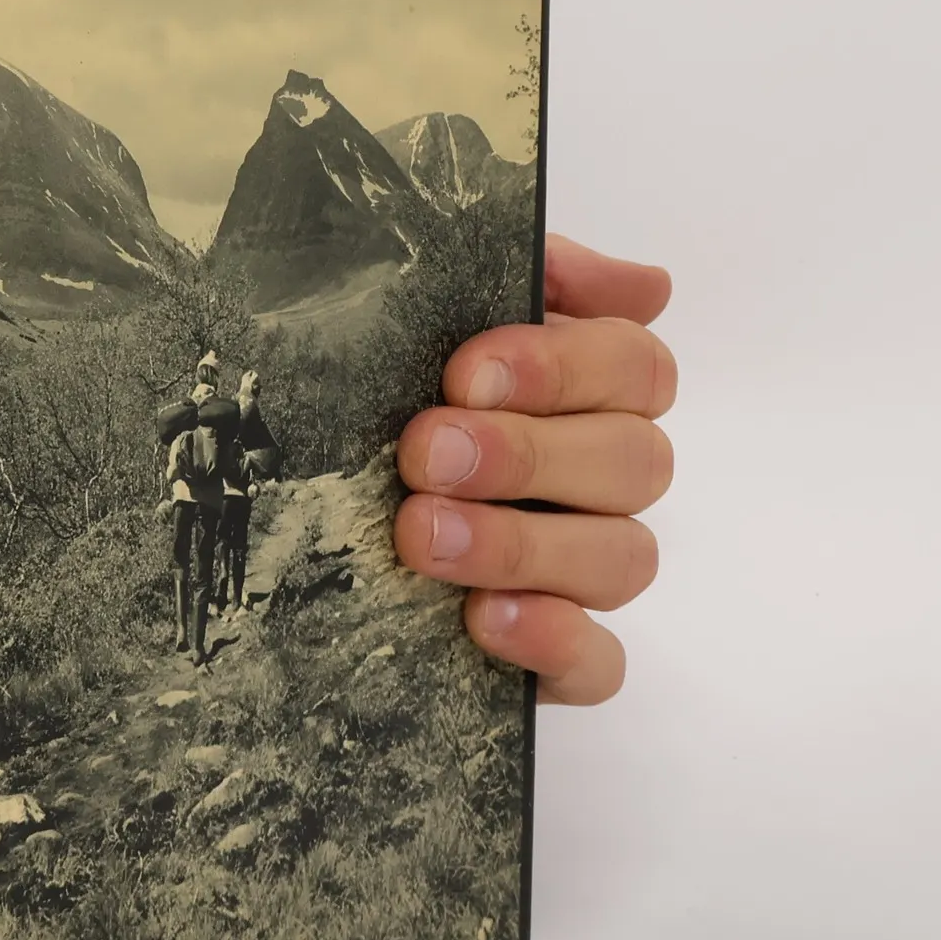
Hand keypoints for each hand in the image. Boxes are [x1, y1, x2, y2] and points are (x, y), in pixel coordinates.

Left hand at [392, 236, 674, 704]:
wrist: (293, 509)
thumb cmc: (382, 393)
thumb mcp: (429, 311)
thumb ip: (530, 274)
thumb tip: (647, 286)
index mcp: (589, 391)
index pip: (636, 368)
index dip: (563, 368)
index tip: (465, 373)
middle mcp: (601, 480)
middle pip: (633, 462)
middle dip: (525, 454)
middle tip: (423, 453)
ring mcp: (583, 572)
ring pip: (622, 560)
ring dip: (522, 544)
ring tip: (423, 536)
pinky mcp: (555, 656)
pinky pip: (598, 665)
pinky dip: (553, 642)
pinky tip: (482, 618)